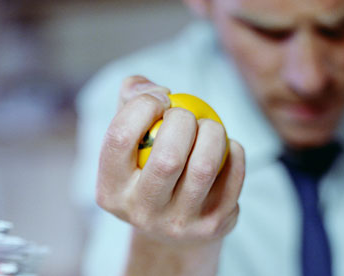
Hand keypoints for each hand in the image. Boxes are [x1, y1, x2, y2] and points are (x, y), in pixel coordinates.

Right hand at [96, 75, 245, 274]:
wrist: (172, 228)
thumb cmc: (147, 168)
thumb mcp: (129, 139)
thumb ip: (131, 99)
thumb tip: (157, 89)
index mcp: (110, 192)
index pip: (120, 138)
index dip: (143, 106)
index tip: (160, 100)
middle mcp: (141, 214)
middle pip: (168, 157)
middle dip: (183, 119)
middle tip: (185, 115)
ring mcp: (179, 225)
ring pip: (204, 166)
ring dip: (213, 131)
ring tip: (208, 127)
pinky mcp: (213, 226)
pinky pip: (233, 173)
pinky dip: (233, 150)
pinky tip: (224, 147)